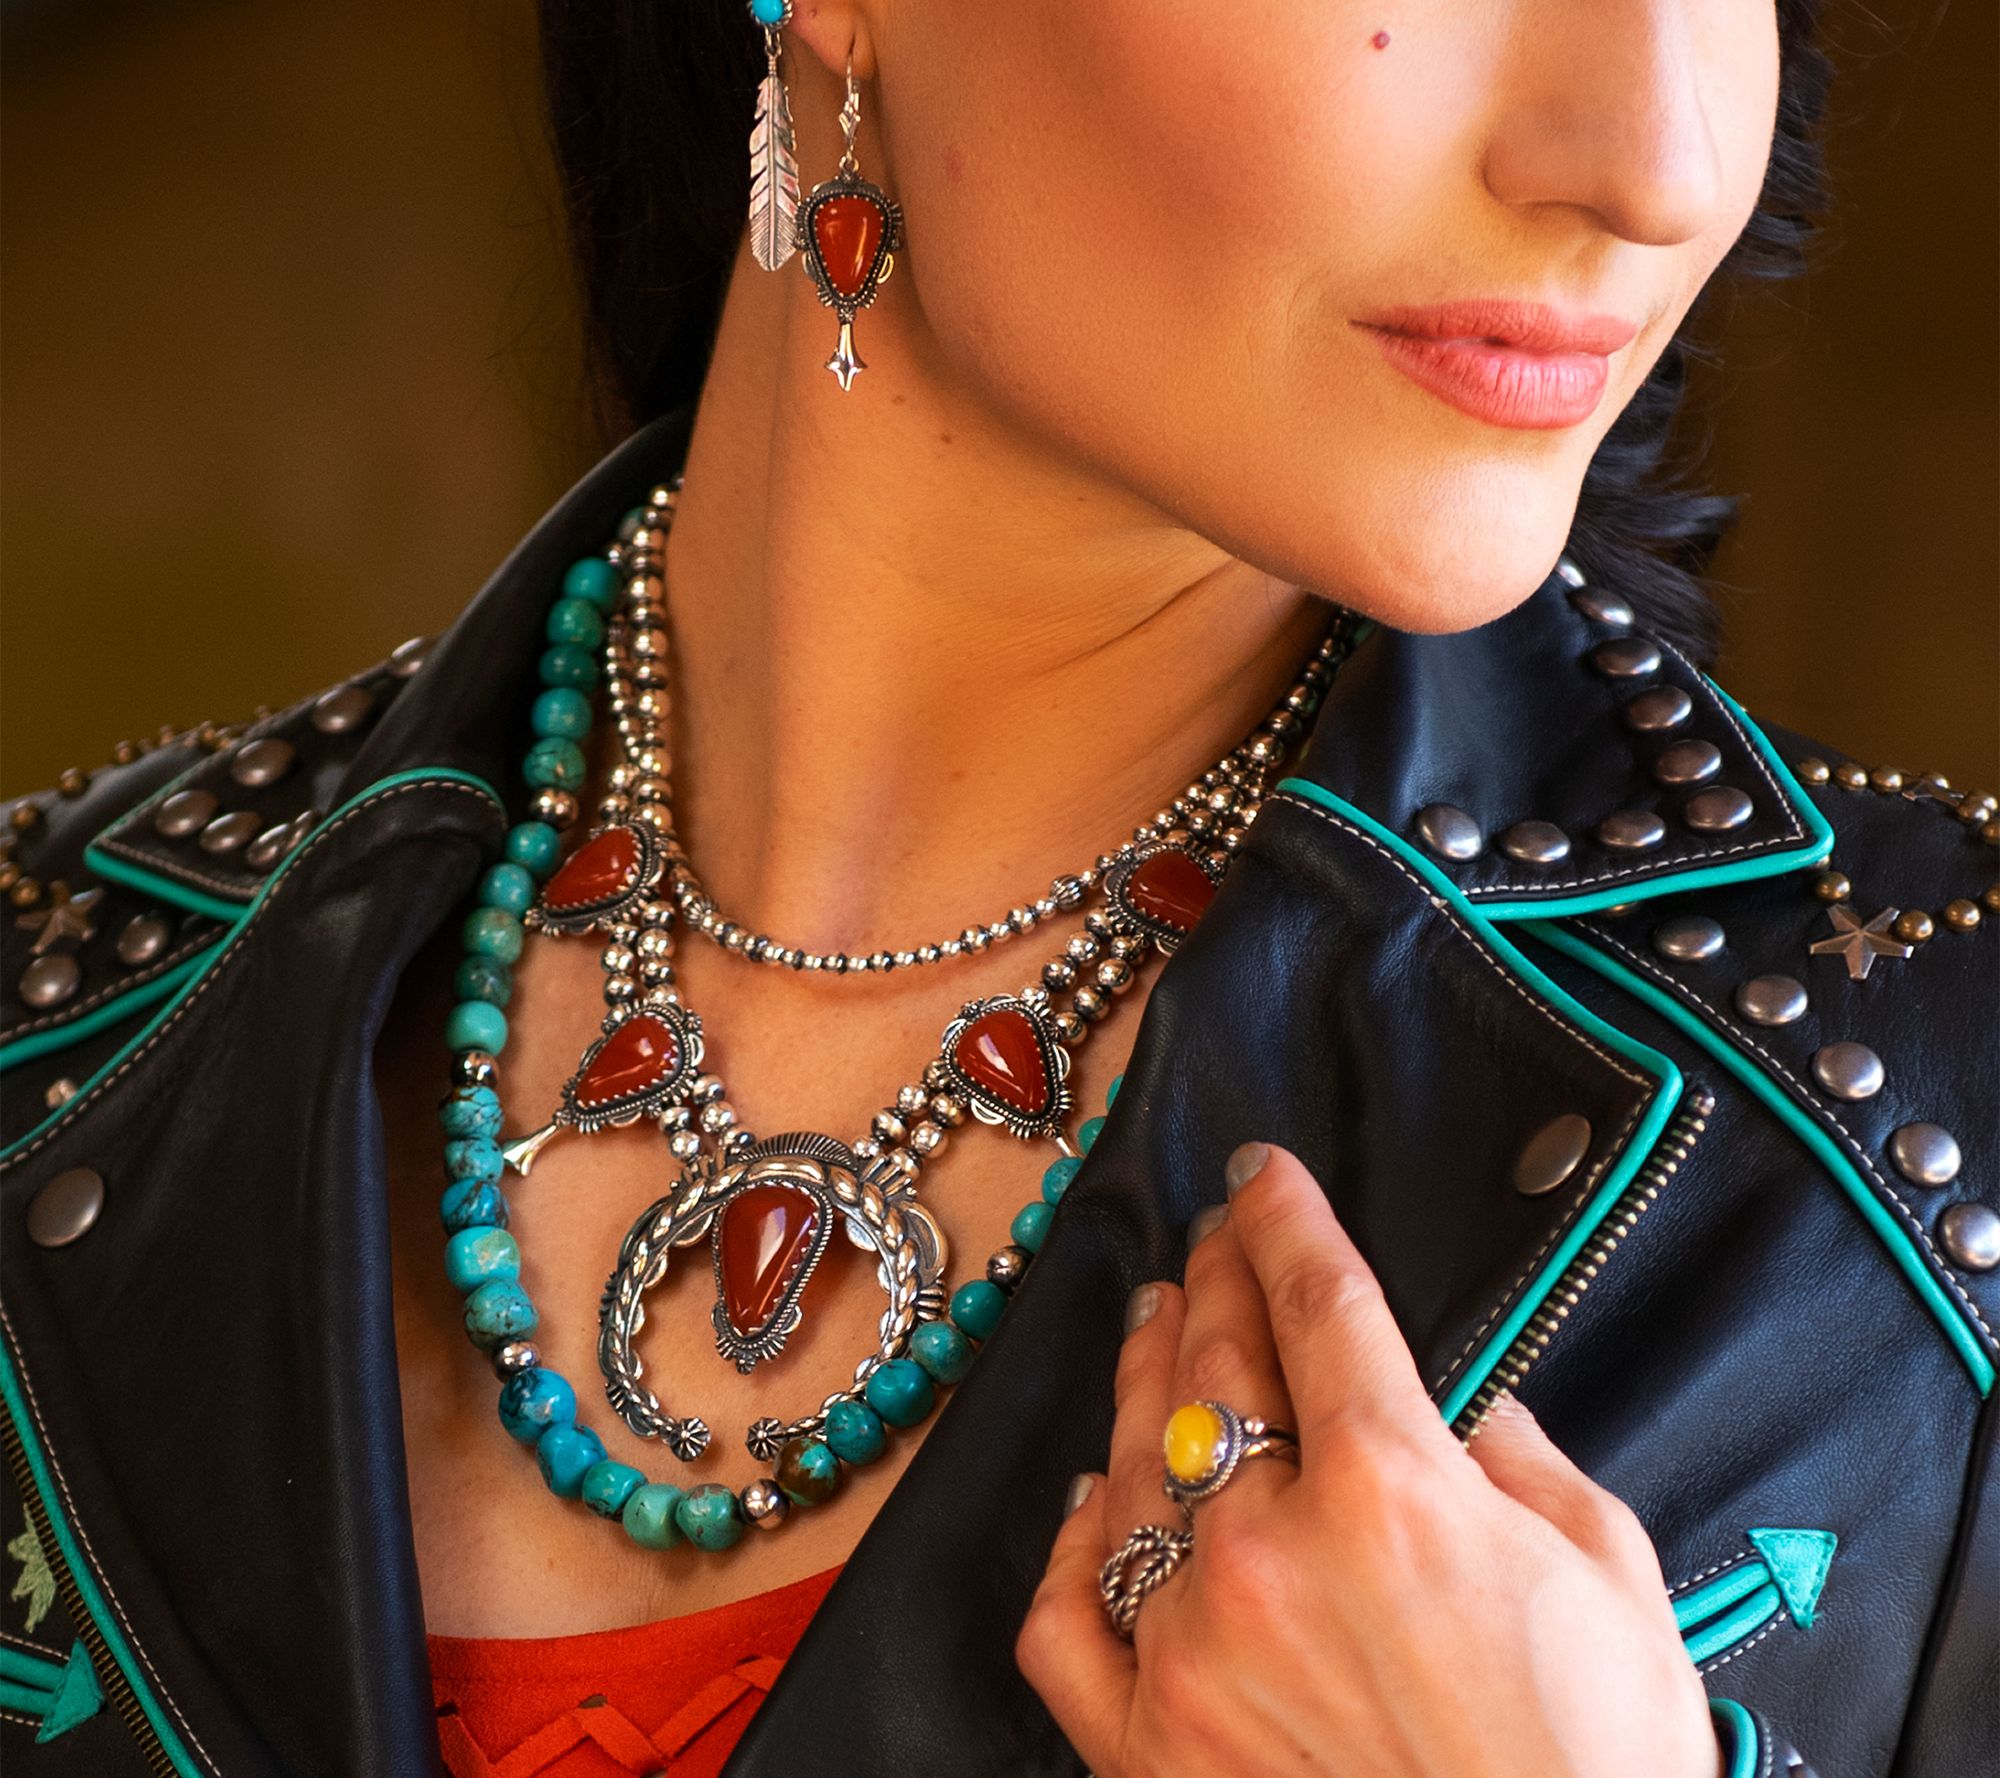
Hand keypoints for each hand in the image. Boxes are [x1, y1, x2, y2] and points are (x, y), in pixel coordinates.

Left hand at [1017, 1141, 1720, 1777]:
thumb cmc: (1594, 1768)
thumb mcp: (1608, 1575)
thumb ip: (1525, 1459)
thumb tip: (1467, 1411)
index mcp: (1389, 1491)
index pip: (1315, 1304)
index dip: (1284, 1220)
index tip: (1261, 1175)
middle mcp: (1268, 1555)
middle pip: (1215, 1369)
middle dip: (1213, 1280)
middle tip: (1210, 1241)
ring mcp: (1188, 1652)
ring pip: (1132, 1470)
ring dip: (1141, 1379)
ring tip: (1155, 1324)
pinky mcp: (1143, 1749)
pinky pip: (1066, 1615)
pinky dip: (1072, 1542)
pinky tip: (1091, 1497)